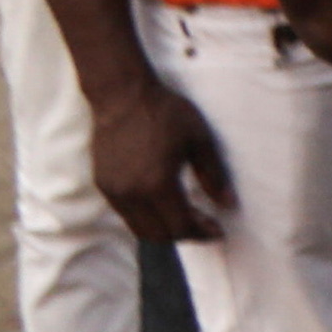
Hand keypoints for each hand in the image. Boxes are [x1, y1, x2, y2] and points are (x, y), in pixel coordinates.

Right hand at [86, 70, 234, 242]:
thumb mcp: (199, 140)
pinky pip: (126, 215)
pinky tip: (163, 206)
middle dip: (185, 236)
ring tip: (185, 219)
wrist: (122, 95)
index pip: (181, 226)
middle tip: (204, 227)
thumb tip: (228, 204)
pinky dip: (146, 219)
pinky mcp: (103, 184)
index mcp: (158, 183)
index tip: (218, 230)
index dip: (202, 233)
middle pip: (160, 235)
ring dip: (164, 231)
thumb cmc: (165, 113)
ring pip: (140, 229)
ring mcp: (114, 191)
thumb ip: (214, 175)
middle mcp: (132, 193)